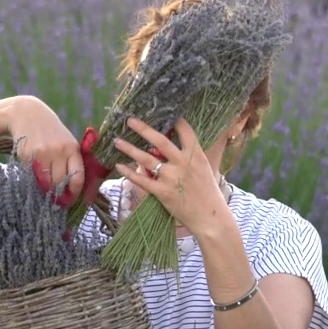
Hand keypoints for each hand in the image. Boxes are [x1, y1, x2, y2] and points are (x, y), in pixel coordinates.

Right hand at [6, 97, 83, 200]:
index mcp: (72, 148)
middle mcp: (58, 151)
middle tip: (57, 200)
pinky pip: (32, 176)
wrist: (28, 114)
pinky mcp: (26, 156)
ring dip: (46, 190)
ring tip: (46, 190)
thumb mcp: (67, 141)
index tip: (72, 199)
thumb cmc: (52, 132)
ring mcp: (41, 154)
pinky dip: (34, 180)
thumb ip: (72, 161)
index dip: (75, 192)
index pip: (77, 177)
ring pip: (45, 183)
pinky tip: (35, 177)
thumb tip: (75, 188)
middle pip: (60, 183)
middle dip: (59, 194)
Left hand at [113, 117, 229, 232]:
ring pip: (146, 159)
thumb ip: (190, 156)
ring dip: (130, 149)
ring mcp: (171, 178)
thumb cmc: (208, 193)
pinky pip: (142, 180)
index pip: (185, 130)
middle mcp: (182, 163)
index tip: (164, 111)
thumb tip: (174, 145)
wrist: (210, 217)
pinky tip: (119, 165)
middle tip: (130, 120)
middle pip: (160, 140)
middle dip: (143, 129)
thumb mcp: (204, 169)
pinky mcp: (162, 192)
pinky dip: (129, 172)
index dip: (174, 120)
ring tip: (117, 141)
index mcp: (196, 155)